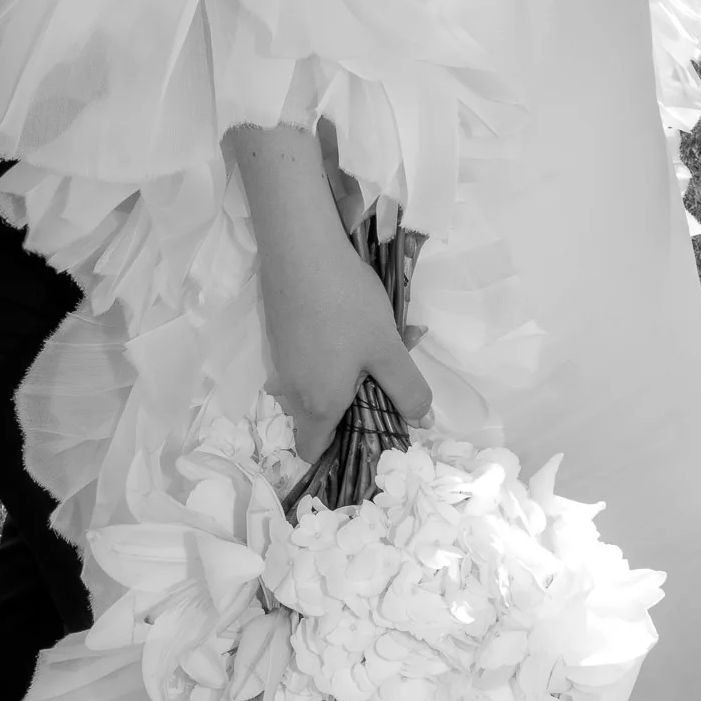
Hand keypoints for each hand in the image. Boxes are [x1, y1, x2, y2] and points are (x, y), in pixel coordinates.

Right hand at [258, 230, 431, 462]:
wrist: (300, 250)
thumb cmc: (347, 305)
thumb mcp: (388, 350)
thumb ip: (408, 390)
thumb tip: (422, 421)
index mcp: (317, 404)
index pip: (313, 451)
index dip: (338, 450)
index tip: (367, 432)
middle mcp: (292, 390)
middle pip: (315, 419)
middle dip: (348, 410)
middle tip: (381, 383)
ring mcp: (281, 363)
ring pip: (311, 388)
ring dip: (340, 379)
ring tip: (372, 350)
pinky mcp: (279, 337)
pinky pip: (305, 363)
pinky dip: (327, 357)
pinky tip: (350, 327)